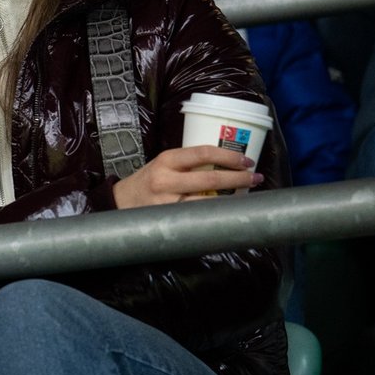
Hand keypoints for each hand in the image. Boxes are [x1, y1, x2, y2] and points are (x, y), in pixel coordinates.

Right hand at [111, 145, 260, 208]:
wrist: (119, 203)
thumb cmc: (147, 181)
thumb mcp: (163, 164)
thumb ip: (188, 163)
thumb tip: (226, 163)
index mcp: (167, 160)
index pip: (203, 153)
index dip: (229, 156)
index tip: (246, 160)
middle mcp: (166, 180)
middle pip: (210, 179)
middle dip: (238, 178)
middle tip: (255, 177)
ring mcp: (168, 203)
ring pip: (208, 202)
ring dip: (231, 199)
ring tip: (246, 195)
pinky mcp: (169, 220)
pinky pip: (198, 217)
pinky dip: (216, 214)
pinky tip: (227, 212)